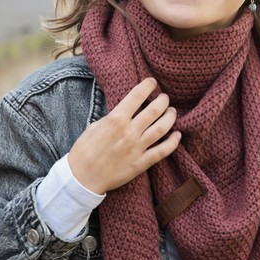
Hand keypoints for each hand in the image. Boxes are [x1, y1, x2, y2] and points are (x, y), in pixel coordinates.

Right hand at [68, 77, 180, 194]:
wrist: (82, 177)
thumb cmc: (84, 150)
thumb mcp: (95, 126)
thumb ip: (112, 117)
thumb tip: (125, 111)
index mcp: (116, 119)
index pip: (137, 95)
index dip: (148, 85)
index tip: (152, 82)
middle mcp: (129, 132)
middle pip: (154, 110)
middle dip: (163, 100)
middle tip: (164, 98)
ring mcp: (137, 148)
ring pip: (162, 128)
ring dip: (170, 116)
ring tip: (172, 111)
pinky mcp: (142, 163)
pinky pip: (163, 151)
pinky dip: (173, 142)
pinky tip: (177, 135)